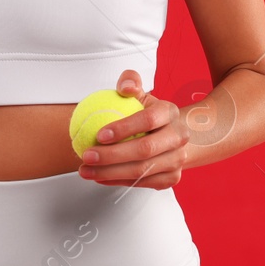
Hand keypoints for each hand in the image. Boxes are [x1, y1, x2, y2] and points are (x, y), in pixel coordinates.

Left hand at [78, 70, 188, 189]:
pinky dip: (117, 181)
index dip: (123, 128)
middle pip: (145, 149)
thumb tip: (124, 87)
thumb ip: (130, 82)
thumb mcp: (139, 95)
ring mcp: (177, 159)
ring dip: (110, 172)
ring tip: (86, 169)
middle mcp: (178, 137)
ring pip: (142, 171)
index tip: (98, 135)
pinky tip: (98, 176)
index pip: (148, 120)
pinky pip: (141, 183)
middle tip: (87, 155)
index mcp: (169, 112)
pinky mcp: (171, 178)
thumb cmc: (148, 113)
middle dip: (112, 155)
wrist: (171, 136)